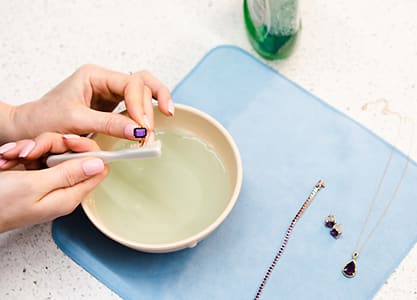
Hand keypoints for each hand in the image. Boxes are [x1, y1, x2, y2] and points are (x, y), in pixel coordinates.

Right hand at [0, 133, 107, 231]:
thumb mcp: (35, 186)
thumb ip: (68, 174)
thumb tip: (98, 164)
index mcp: (68, 196)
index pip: (96, 169)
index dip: (88, 151)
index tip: (69, 142)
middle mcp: (61, 190)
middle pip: (73, 156)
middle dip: (53, 147)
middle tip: (33, 150)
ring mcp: (46, 182)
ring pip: (52, 153)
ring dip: (31, 149)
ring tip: (12, 156)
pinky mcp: (32, 176)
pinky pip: (35, 157)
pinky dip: (21, 153)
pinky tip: (6, 159)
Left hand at [9, 65, 173, 140]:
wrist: (32, 127)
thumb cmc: (45, 118)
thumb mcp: (76, 121)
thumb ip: (109, 124)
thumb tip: (136, 130)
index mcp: (94, 76)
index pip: (129, 84)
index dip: (140, 105)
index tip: (142, 127)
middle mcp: (105, 81)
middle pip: (141, 84)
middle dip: (150, 106)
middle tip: (153, 128)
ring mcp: (110, 92)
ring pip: (143, 91)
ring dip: (154, 106)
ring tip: (162, 120)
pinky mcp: (112, 106)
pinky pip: (136, 105)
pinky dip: (147, 113)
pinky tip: (152, 122)